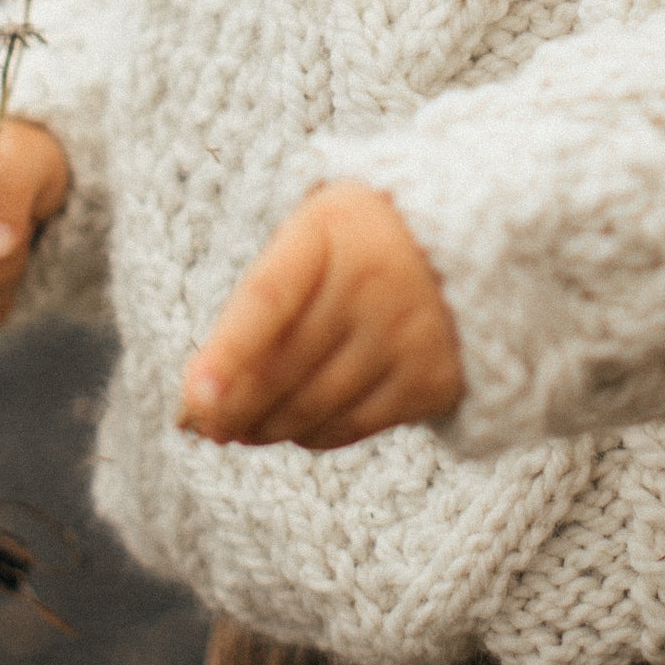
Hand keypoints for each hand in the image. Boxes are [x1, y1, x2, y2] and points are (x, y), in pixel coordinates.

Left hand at [177, 182, 463, 452]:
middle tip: (201, 424)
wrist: (474, 241)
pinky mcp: (431, 378)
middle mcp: (374, 282)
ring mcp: (407, 334)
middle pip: (285, 364)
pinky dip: (314, 434)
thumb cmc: (361, 242)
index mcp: (331, 230)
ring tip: (238, 429)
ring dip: (266, 426)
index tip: (191, 396)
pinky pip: (355, 424)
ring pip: (315, 404)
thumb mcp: (314, 236)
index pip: (268, 298)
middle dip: (232, 405)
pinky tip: (292, 428)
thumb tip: (198, 388)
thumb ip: (261, 297)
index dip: (228, 352)